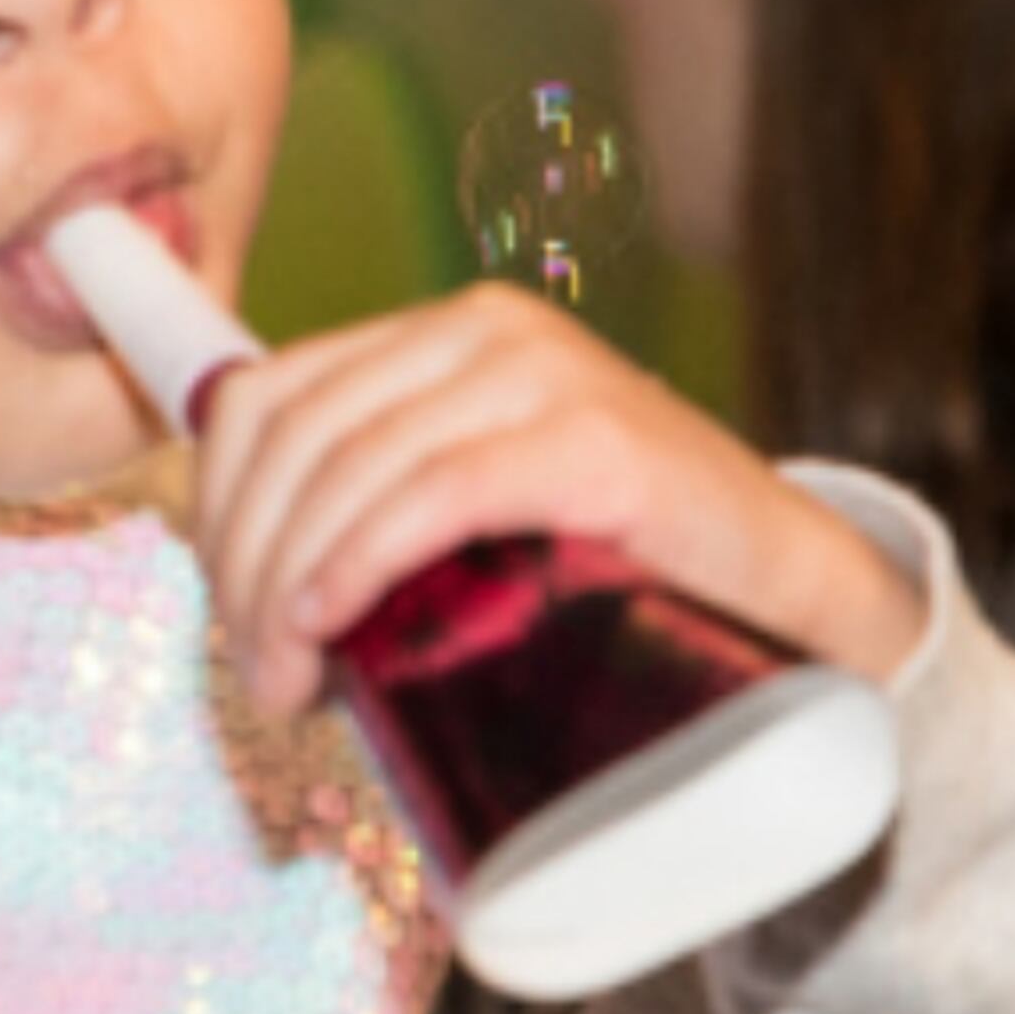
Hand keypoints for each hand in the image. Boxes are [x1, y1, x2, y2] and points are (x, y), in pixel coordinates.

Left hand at [192, 285, 923, 721]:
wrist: (796, 600)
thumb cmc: (621, 576)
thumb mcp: (478, 522)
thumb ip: (383, 515)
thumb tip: (248, 591)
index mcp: (441, 337)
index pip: (268, 396)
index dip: (217, 508)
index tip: (230, 614)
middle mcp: (485, 331)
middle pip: (295, 435)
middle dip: (247, 565)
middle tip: (265, 676)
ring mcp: (544, 375)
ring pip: (350, 466)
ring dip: (288, 586)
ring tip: (292, 682)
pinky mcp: (597, 440)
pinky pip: (437, 492)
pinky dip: (361, 559)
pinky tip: (328, 623)